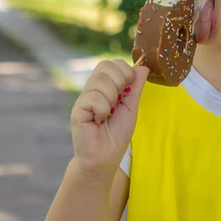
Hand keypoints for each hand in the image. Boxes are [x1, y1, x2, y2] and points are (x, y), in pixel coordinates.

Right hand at [70, 59, 148, 177]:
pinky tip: (99, 121)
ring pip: (100, 80)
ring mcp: (84, 98)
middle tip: (117, 102)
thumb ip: (136, 87)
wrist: (105, 158)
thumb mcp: (131, 107)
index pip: (111, 63)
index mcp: (105, 87)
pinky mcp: (77, 110)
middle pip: (104, 65)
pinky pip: (94, 97)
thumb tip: (143, 66)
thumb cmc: (116, 135)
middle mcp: (92, 89)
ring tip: (108, 114)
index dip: (124, 71)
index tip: (128, 90)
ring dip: (112, 99)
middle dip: (120, 82)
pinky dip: (103, 110)